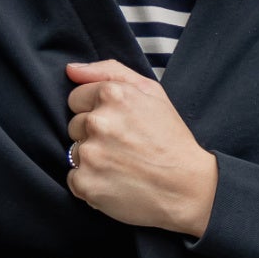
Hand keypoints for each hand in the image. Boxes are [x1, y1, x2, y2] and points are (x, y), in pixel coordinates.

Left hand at [65, 59, 217, 236]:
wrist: (188, 188)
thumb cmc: (171, 139)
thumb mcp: (152, 92)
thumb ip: (110, 71)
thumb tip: (71, 70)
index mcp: (112, 95)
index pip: (76, 98)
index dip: (95, 111)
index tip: (117, 124)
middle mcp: (98, 122)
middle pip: (74, 126)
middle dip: (94, 135)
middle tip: (123, 147)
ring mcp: (90, 154)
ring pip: (74, 152)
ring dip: (92, 160)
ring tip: (122, 166)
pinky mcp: (85, 183)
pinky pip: (74, 179)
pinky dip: (90, 183)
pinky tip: (115, 183)